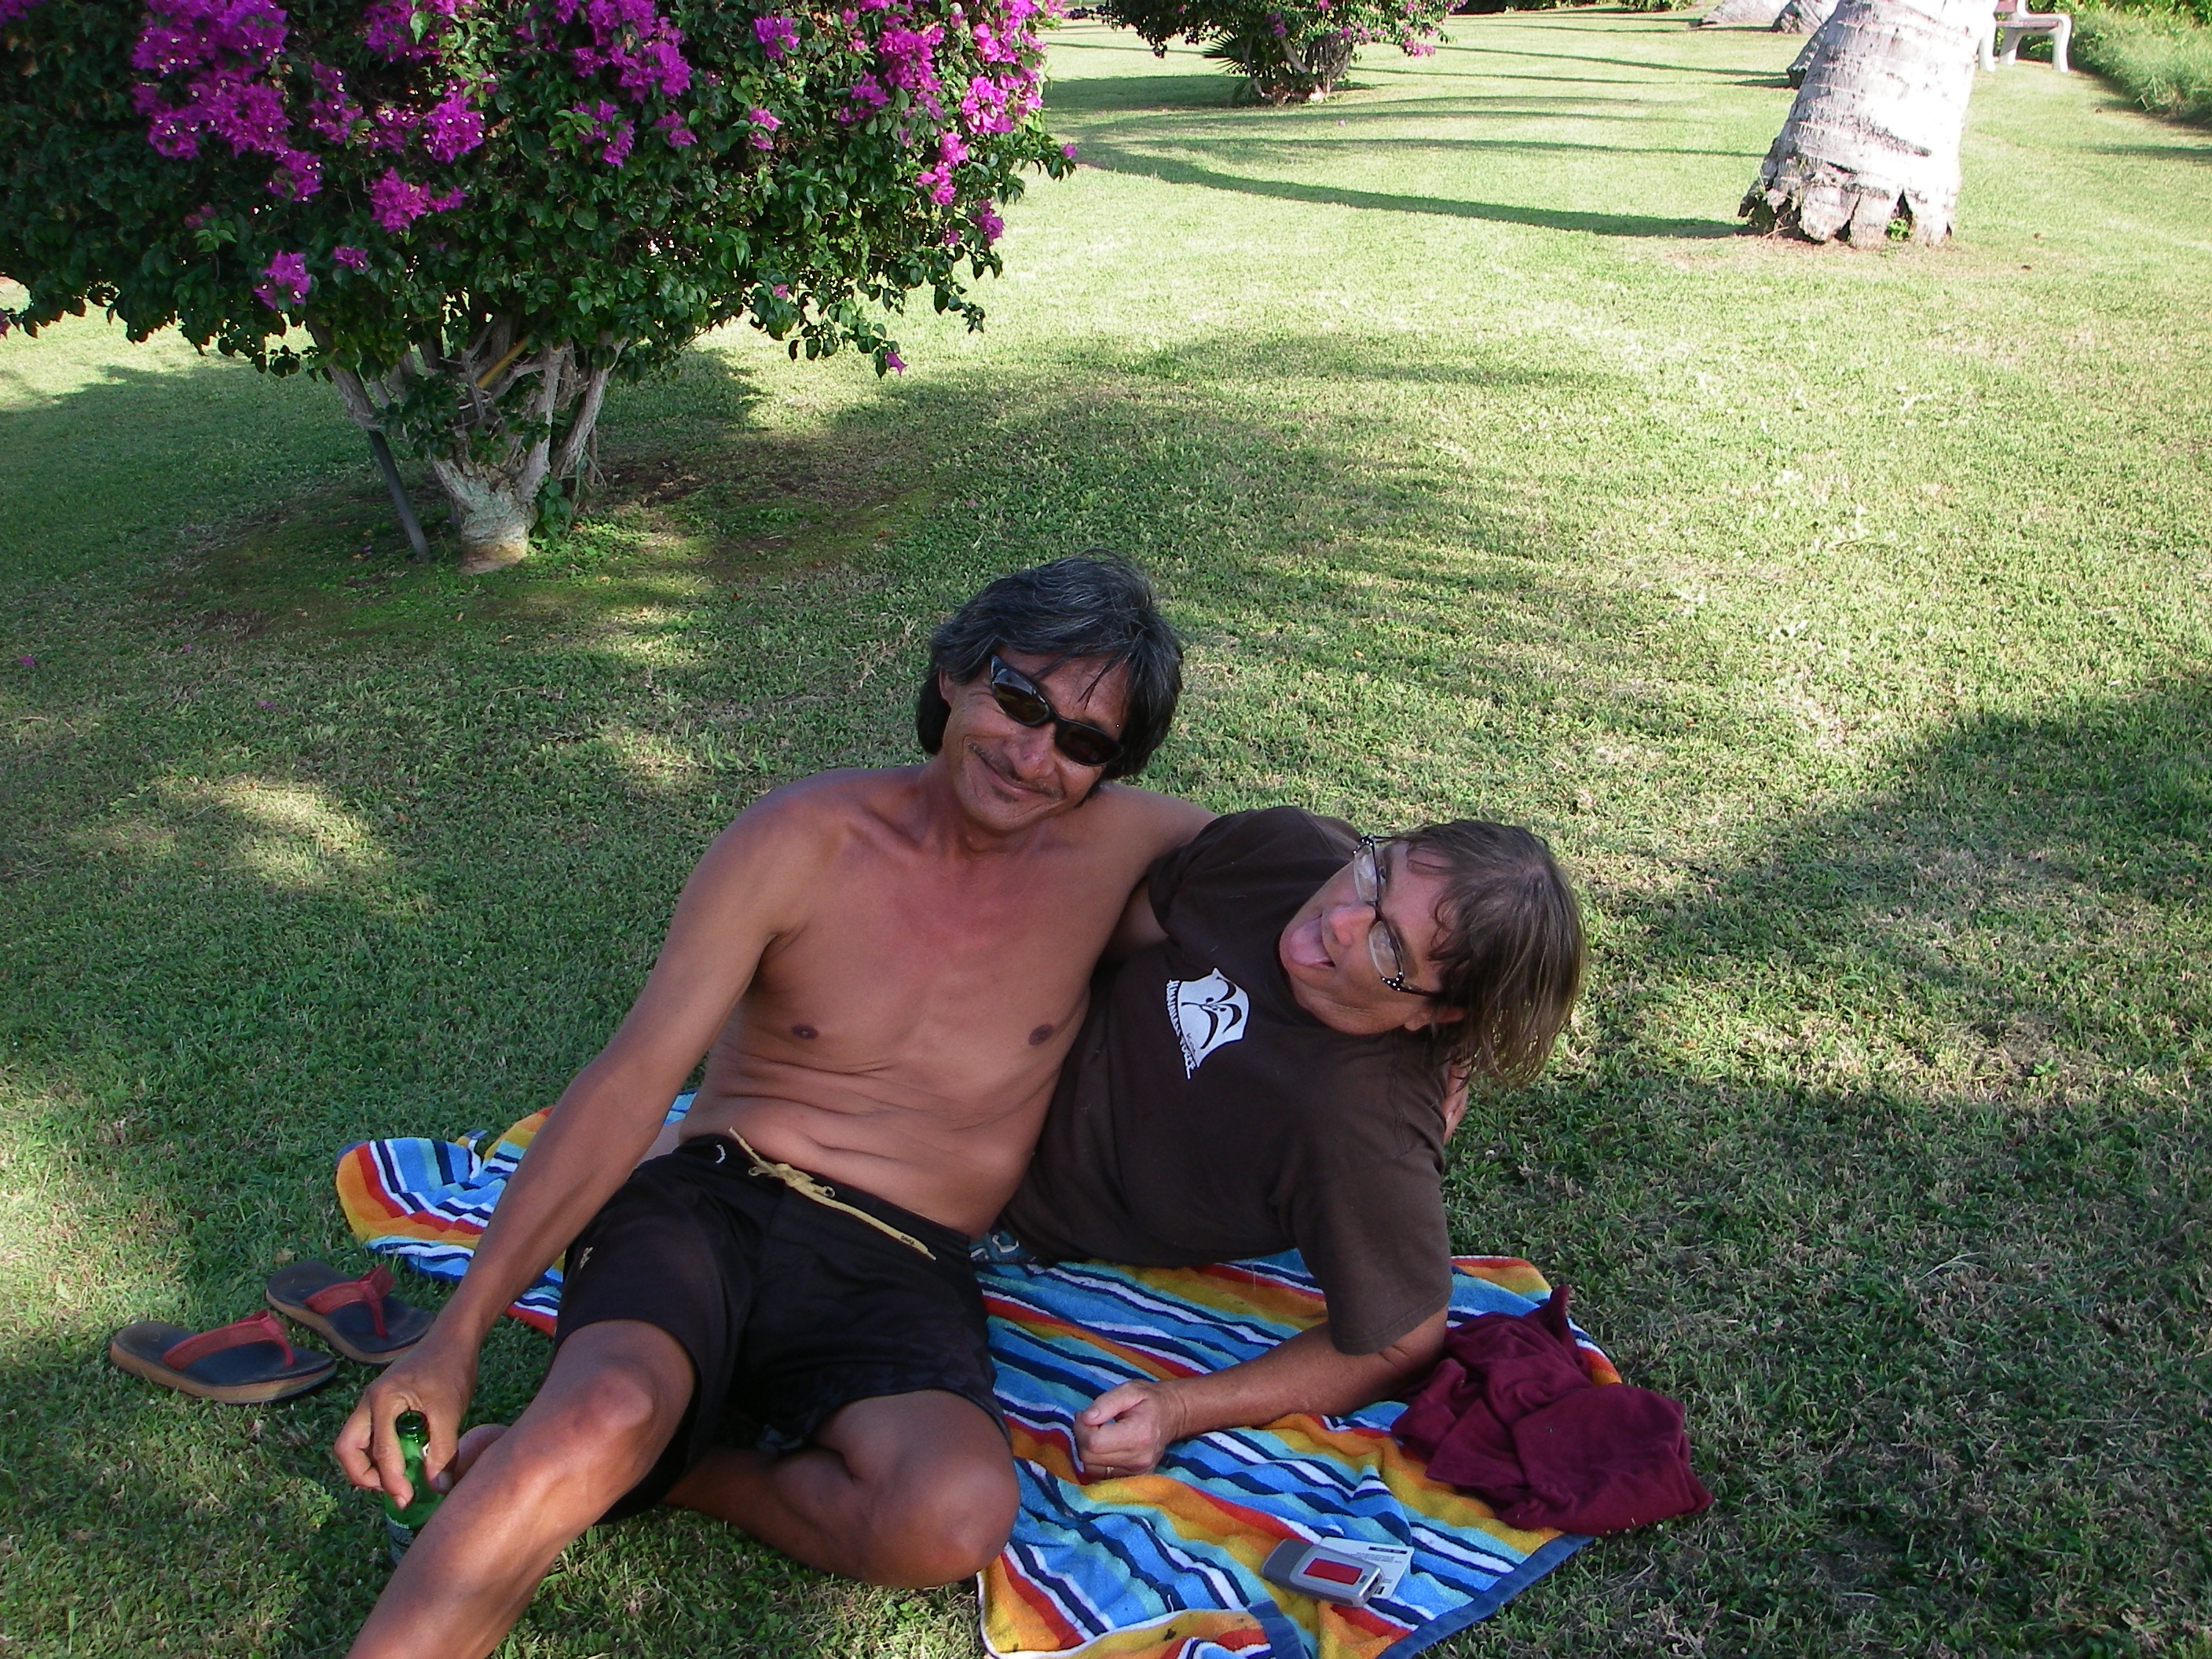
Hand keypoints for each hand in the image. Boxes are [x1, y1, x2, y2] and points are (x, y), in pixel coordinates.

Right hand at [333, 1331, 478, 1509]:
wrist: (453, 1339)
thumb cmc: (451, 1369)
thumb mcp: (450, 1411)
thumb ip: (442, 1451)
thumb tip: (437, 1488)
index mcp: (382, 1400)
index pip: (379, 1451)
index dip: (392, 1480)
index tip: (407, 1500)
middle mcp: (368, 1402)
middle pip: (347, 1449)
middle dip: (364, 1476)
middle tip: (393, 1490)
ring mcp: (371, 1403)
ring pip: (355, 1444)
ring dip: (370, 1466)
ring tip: (398, 1480)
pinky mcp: (381, 1406)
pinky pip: (370, 1437)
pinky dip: (380, 1454)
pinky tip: (404, 1462)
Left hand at [1073, 1380, 1187, 1480]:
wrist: (1172, 1415)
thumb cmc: (1149, 1400)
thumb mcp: (1128, 1390)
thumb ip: (1105, 1403)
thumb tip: (1085, 1418)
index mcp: (1138, 1434)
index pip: (1094, 1442)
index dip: (1081, 1428)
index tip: (1084, 1415)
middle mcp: (1139, 1458)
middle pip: (1089, 1458)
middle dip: (1081, 1438)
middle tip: (1087, 1421)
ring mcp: (1138, 1472)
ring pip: (1091, 1469)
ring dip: (1086, 1451)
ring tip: (1095, 1433)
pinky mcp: (1135, 1478)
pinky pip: (1101, 1476)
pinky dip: (1095, 1461)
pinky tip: (1102, 1446)